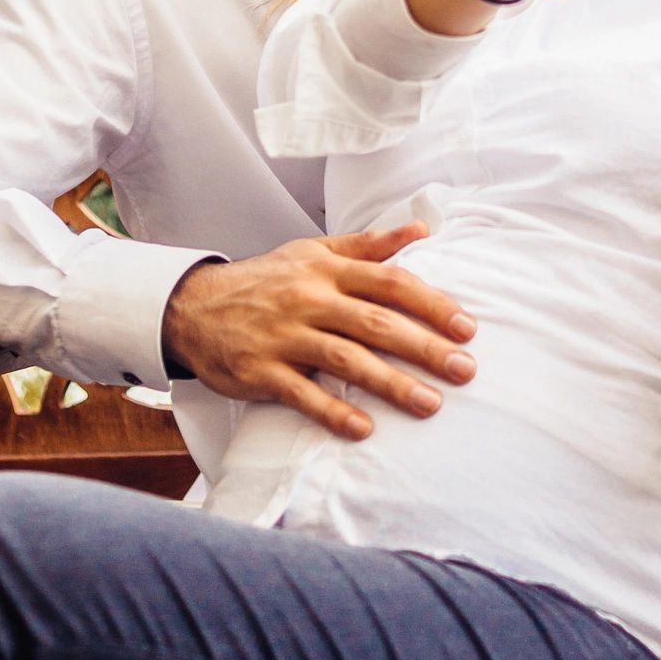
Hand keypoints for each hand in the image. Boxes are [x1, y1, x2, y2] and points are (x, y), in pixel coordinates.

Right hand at [160, 223, 477, 439]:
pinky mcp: (260, 372)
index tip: (467, 327)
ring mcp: (284, 336)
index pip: (390, 283)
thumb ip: (369, 244)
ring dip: (392, 384)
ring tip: (431, 404)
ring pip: (347, 360)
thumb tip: (421, 229)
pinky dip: (334, 412)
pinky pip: (302, 395)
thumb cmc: (267, 279)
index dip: (432, 303)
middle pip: (376, 323)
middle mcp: (310, 300)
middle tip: (465, 369)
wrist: (193, 306)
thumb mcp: (313, 251)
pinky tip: (364, 430)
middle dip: (425, 347)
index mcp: (328, 270)